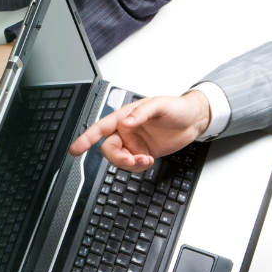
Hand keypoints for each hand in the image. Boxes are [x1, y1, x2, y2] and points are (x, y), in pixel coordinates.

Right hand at [68, 91, 212, 172]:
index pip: (101, 128)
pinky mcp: (143, 154)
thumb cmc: (178, 108)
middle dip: (117, 158)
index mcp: (126, 117)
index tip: (75, 150)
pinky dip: (138, 167)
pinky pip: (132, 165)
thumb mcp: (161, 105)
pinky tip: (148, 161)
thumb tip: (126, 122)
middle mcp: (127, 131)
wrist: (195, 120)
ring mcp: (134, 144)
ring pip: (119, 159)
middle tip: (131, 160)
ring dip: (129, 164)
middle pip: (109, 149)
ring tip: (145, 160)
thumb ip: (142, 112)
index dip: (86, 138)